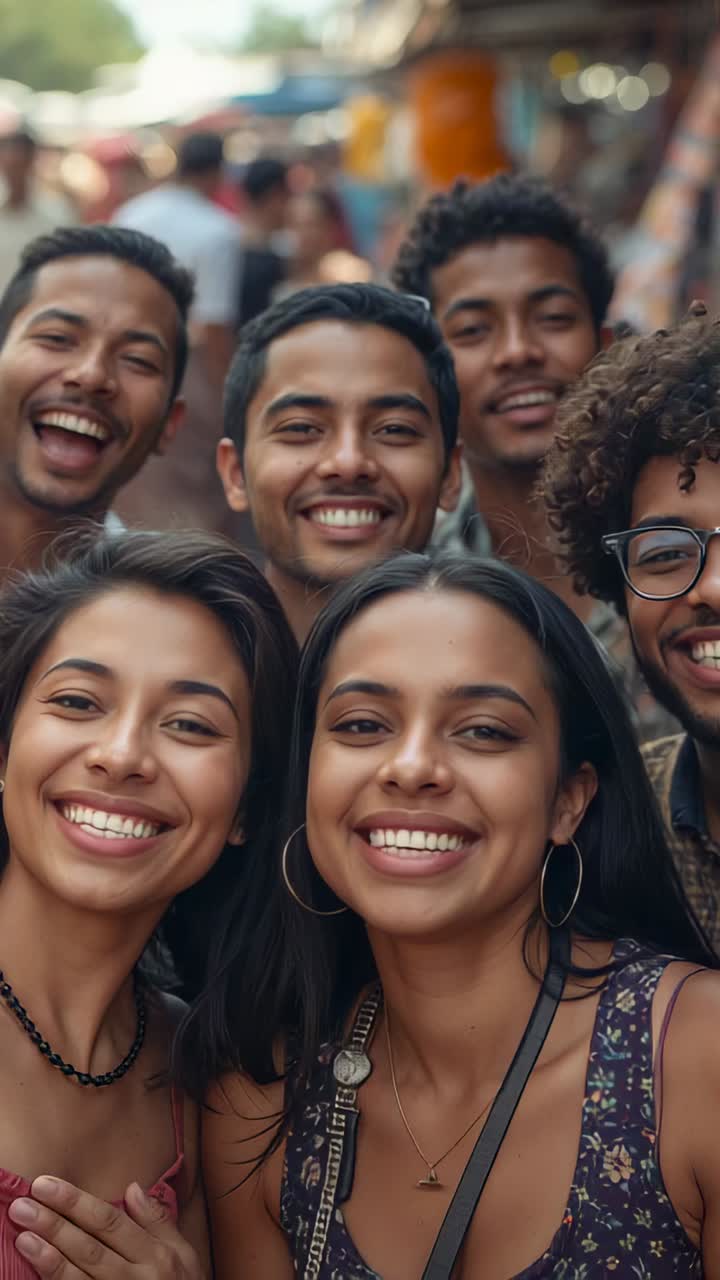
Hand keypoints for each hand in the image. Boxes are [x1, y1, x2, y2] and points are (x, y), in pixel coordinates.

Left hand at [9, 1176, 205, 1277]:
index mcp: (156, 1255)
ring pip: (78, 1279)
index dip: (75, 1202)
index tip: (46, 1184)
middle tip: (24, 1205)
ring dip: (49, 1258)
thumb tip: (132, 1187)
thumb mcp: (183, 1254)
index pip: (109, 1222)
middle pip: (89, 1248)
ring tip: (24, 1238)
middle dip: (54, 1225)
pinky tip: (39, 1272)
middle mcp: (136, 1279)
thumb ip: (158, 1221)